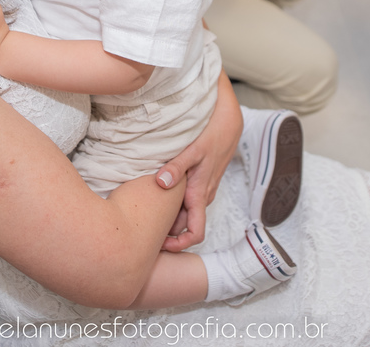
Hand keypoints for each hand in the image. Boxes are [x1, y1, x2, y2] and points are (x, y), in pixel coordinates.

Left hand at [155, 72, 241, 250]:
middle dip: (166, 233)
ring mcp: (202, 191)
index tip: (160, 245)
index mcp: (200, 194)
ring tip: (144, 214)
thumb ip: (176, 167)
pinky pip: (185, 201)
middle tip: (141, 230)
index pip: (195, 234)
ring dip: (168, 218)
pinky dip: (172, 204)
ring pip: (184, 213)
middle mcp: (202, 197)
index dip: (179, 245)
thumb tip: (160, 183)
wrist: (228, 124)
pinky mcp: (199, 182)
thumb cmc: (211, 136)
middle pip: (184, 226)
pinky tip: (155, 194)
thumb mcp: (192, 150)